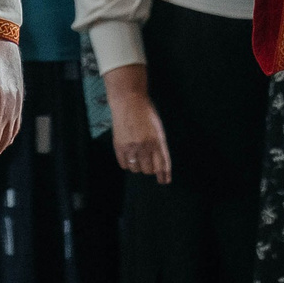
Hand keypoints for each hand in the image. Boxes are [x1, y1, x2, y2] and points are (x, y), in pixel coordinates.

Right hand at [103, 65, 169, 182]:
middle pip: (149, 170)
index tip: (164, 181)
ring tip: (137, 155)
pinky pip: (124, 165)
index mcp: (158, 141)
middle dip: (150, 168)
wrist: (129, 101)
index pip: (163, 165)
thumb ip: (159, 146)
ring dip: (138, 165)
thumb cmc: (145, 113)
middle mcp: (145, 146)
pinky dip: (127, 163)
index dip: (164, 175)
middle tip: (148, 161)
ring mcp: (131, 147)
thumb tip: (160, 164)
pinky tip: (129, 155)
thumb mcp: (158, 129)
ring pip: (136, 169)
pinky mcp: (119, 146)